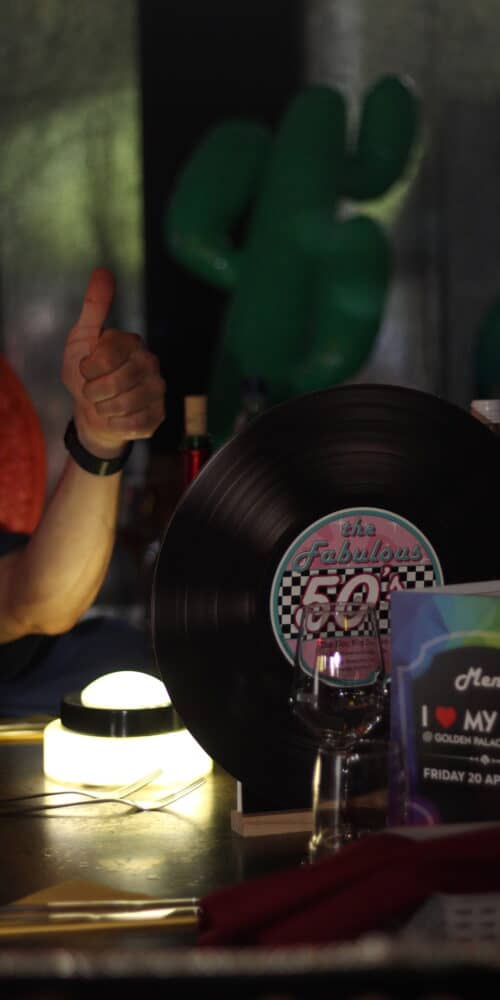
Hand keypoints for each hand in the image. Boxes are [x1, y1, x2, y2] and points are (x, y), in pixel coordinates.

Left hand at [62, 268, 165, 456]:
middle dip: (95, 391)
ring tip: (102, 404)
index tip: (86, 370)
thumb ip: (94, 306)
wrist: (91, 414)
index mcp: (132, 343)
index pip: (110, 353)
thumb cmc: (86, 375)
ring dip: (104, 408)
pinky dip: (116, 424)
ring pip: (127, 404)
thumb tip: (103, 270)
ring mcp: (157, 390)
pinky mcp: (158, 415)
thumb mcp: (82, 338)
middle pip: (118, 381)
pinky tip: (115, 417)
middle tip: (92, 391)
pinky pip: (135, 423)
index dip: (90, 367)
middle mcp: (150, 363)